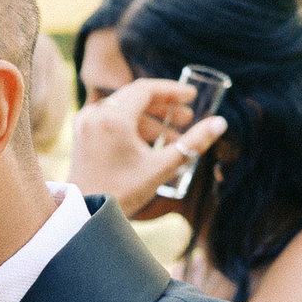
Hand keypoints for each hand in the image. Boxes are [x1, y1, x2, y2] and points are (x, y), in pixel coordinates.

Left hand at [68, 78, 224, 215]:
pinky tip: (152, 143)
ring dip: (150, 119)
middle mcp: (94, 115)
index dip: (172, 91)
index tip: (192, 96)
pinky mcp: (81, 134)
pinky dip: (133, 126)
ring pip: (123, 109)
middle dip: (164, 106)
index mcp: (112, 118)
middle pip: (135, 97)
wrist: (84, 212)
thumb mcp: (162, 167)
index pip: (146, 89)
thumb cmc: (122, 192)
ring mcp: (84, 123)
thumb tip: (220, 123)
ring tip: (173, 138)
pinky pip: (111, 120)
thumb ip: (193, 143)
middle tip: (187, 119)